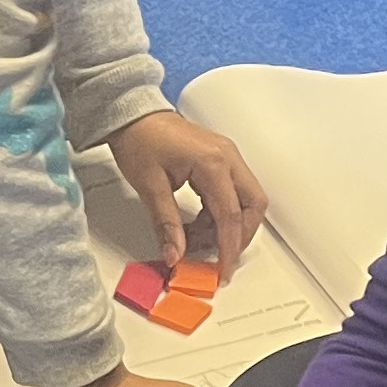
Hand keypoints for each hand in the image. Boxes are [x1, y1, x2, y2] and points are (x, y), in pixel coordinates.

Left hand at [106, 106, 268, 270]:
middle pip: (252, 206)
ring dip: (229, 226)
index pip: (231, 214)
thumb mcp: (150, 186)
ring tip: (199, 240)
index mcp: (212, 162)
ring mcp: (227, 157)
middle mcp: (227, 158)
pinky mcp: (221, 161)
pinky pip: (233, 193)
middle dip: (240, 236)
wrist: (133, 116)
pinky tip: (198, 225)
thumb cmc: (140, 140)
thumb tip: (175, 254)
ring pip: (247, 200)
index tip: (223, 270)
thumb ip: (166, 223)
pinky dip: (220, 214)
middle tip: (218, 258)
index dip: (229, 247)